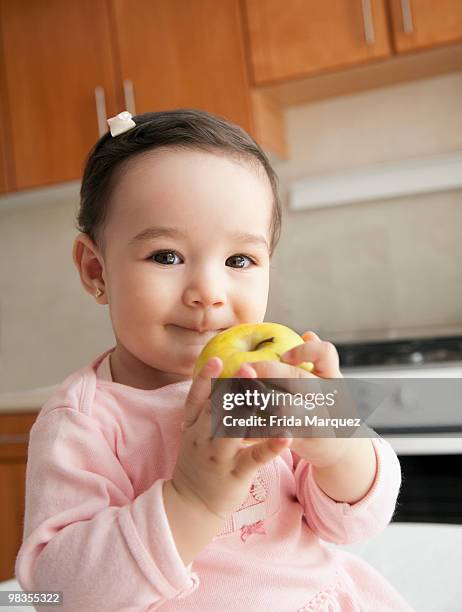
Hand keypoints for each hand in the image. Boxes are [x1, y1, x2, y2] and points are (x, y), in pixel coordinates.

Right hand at [171, 356, 291, 520]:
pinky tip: (286, 436)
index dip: (206, 378)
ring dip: (251, 411)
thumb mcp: (193, 435)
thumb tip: (219, 383)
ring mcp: (217, 456)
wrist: (191, 504)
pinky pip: (254, 458)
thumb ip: (204, 411)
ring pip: (233, 430)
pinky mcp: (234, 474)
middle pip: (217, 408)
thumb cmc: (198, 464)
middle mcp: (202, 438)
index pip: (196, 397)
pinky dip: (270, 446)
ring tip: (268, 393)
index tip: (216, 358)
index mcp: (193, 426)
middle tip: (248, 366)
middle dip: (232, 387)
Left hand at [237, 331, 353, 467]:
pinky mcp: (304, 440)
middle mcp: (327, 397)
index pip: (325, 354)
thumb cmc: (327, 408)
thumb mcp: (328, 385)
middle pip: (298, 379)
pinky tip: (237, 422)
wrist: (343, 451)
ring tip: (236, 393)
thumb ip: (317, 362)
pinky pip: (276, 433)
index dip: (304, 350)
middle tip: (244, 367)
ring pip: (287, 409)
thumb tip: (308, 334)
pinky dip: (256, 428)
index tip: (285, 354)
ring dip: (259, 400)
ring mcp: (317, 420)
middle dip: (268, 371)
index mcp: (330, 378)